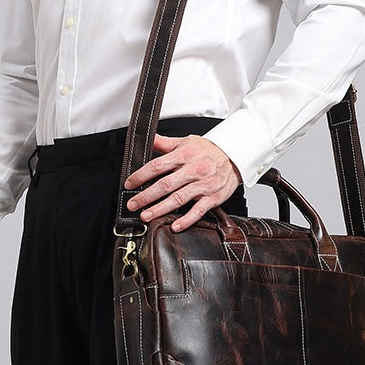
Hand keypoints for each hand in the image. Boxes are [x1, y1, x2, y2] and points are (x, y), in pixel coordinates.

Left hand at [124, 134, 240, 232]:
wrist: (234, 157)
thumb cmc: (209, 151)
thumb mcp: (186, 142)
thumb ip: (165, 143)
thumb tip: (148, 138)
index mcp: (185, 155)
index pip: (158, 166)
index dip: (141, 176)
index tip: (129, 184)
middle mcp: (194, 169)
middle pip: (166, 184)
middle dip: (147, 196)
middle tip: (133, 204)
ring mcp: (204, 185)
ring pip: (179, 198)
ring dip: (161, 209)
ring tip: (146, 216)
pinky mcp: (213, 197)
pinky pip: (198, 211)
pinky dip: (186, 219)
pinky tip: (175, 225)